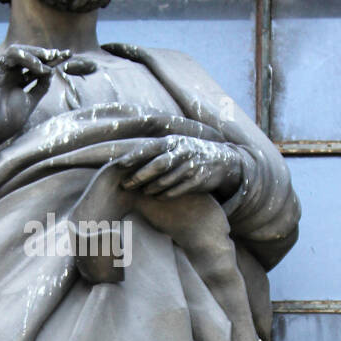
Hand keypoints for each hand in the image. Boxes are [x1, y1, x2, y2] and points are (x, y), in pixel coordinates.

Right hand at [0, 44, 95, 168]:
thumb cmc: (7, 121)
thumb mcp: (30, 101)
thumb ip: (40, 87)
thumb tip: (51, 73)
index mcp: (15, 80)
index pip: (34, 65)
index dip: (50, 60)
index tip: (67, 56)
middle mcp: (7, 73)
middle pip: (27, 56)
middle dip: (45, 54)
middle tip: (61, 54)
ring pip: (18, 51)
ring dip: (36, 53)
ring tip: (51, 59)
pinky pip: (10, 56)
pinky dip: (27, 58)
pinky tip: (39, 67)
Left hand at [118, 135, 242, 198]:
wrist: (221, 161)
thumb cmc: (189, 155)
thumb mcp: (175, 147)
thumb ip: (156, 153)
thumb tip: (127, 161)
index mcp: (173, 142)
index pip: (150, 148)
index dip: (135, 156)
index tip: (119, 164)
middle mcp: (182, 151)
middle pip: (158, 164)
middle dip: (140, 175)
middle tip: (126, 184)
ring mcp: (193, 165)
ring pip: (168, 178)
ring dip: (153, 187)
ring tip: (143, 192)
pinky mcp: (200, 179)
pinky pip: (181, 188)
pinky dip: (168, 194)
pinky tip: (158, 198)